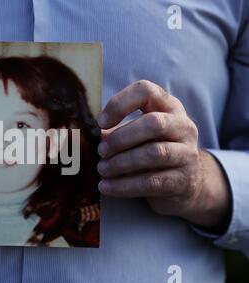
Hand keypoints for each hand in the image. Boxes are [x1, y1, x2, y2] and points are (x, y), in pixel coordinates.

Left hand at [98, 80, 230, 231]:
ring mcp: (187, 153)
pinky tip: (106, 187)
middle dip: (121, 138)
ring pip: (154, 153)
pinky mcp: (183, 180)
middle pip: (153, 123)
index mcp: (168, 108)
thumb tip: (98, 136)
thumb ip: (119, 131)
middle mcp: (183, 126)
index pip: (146, 91)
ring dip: (121, 163)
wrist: (188, 184)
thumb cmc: (155, 151)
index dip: (120, 104)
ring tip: (102, 169)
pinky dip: (124, 186)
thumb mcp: (140, 135)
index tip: (101, 123)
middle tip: (101, 151)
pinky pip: (151, 182)